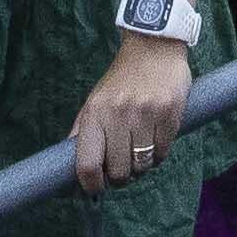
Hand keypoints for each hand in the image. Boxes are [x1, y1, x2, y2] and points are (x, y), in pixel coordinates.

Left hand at [71, 28, 199, 191]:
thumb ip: (82, 132)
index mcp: (94, 113)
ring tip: (140, 151)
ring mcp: (145, 114)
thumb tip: (67, 165)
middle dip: (121, 177)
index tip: (96, 189)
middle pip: (119, 171)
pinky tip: (155, 140)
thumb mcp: (94, 101)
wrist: (153, 47)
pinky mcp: (169, 114)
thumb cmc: (121, 79)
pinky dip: (158, 154)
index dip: (91, 184)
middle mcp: (118, 115)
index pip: (88, 164)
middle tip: (123, 169)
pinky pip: (163, 153)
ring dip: (141, 167)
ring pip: (142, 165)